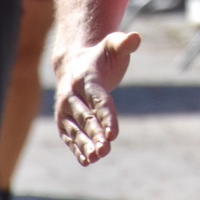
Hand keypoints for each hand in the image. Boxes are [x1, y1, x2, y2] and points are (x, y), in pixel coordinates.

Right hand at [53, 31, 141, 164]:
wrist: (73, 64)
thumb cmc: (100, 57)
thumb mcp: (112, 45)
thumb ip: (123, 42)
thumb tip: (136, 37)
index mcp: (85, 78)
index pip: (98, 100)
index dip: (106, 116)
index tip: (113, 134)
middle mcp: (71, 95)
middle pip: (86, 117)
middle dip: (95, 134)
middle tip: (105, 149)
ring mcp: (65, 110)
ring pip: (76, 130)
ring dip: (86, 145)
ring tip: (97, 157)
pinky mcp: (63, 122)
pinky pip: (71, 137)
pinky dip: (78, 149)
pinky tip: (87, 161)